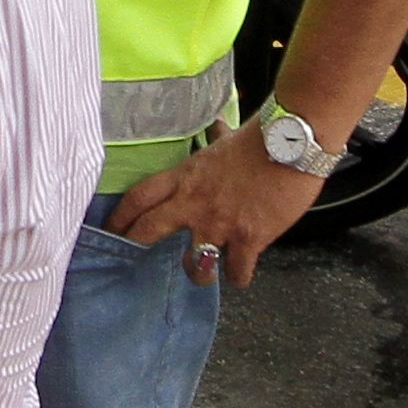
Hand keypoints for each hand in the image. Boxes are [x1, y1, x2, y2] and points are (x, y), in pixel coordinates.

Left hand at [104, 117, 322, 289]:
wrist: (295, 142)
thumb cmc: (264, 137)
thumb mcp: (228, 139)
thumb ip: (216, 142)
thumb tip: (216, 130)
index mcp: (187, 176)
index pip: (139, 196)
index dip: (121, 216)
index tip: (113, 229)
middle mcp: (195, 203)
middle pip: (148, 230)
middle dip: (136, 246)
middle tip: (131, 259)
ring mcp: (220, 223)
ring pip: (194, 265)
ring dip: (198, 274)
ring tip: (203, 275)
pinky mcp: (249, 239)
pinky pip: (237, 272)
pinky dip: (240, 276)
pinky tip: (242, 274)